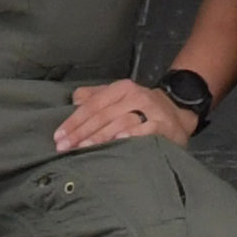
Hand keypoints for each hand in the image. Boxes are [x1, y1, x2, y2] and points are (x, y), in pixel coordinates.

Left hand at [55, 78, 195, 152]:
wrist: (177, 112)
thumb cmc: (141, 108)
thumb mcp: (118, 97)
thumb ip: (95, 97)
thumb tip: (74, 100)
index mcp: (121, 89)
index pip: (92, 105)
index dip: (74, 121)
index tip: (59, 137)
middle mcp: (134, 96)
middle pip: (103, 114)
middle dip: (81, 132)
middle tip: (65, 147)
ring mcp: (150, 110)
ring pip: (120, 122)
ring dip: (101, 136)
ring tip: (84, 148)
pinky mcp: (162, 125)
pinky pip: (145, 130)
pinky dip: (132, 135)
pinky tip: (119, 141)